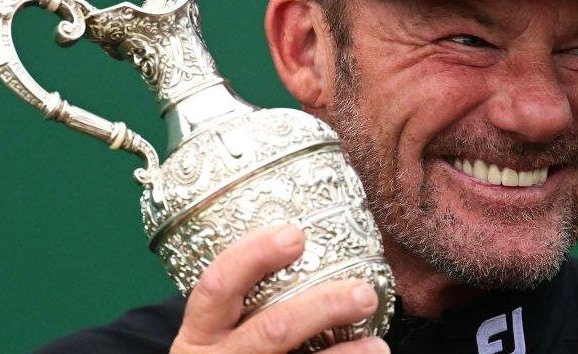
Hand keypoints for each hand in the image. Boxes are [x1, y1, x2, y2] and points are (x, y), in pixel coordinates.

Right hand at [170, 223, 388, 353]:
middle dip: (322, 307)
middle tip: (362, 292)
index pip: (218, 286)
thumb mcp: (216, 329)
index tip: (294, 235)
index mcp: (201, 330)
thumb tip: (302, 245)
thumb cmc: (223, 352)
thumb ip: (245, 297)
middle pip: (270, 330)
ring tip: (377, 345)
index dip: (253, 256)